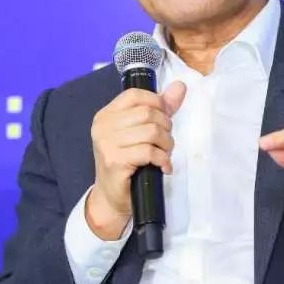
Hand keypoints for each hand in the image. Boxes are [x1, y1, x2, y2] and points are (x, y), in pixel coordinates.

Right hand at [86, 81, 186, 239]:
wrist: (111, 197)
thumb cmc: (127, 163)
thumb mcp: (140, 133)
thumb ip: (159, 109)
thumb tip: (180, 86)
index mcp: (107, 114)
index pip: (136, 95)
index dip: (157, 104)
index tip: (165, 119)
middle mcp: (103, 126)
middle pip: (147, 114)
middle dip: (165, 128)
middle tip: (166, 143)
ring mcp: (107, 144)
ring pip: (151, 132)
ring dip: (166, 145)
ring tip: (165, 155)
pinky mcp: (115, 161)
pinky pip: (148, 152)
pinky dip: (162, 159)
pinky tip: (163, 166)